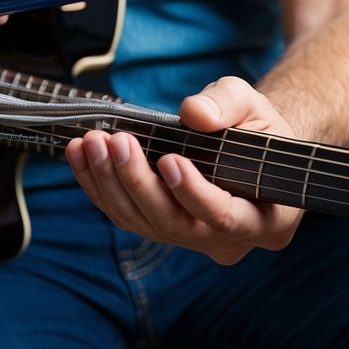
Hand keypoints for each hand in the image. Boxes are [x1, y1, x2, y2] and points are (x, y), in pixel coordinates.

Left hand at [64, 77, 304, 264]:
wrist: (250, 147)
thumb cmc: (258, 128)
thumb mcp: (254, 106)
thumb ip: (228, 106)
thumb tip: (194, 114)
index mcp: (267, 221)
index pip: (224, 217)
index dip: (194, 192)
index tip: (168, 159)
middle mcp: (227, 242)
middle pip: (174, 224)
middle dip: (138, 182)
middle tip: (114, 141)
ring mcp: (192, 241)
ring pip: (142, 224)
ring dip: (110, 183)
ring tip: (91, 142)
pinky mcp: (162, 230)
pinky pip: (126, 216)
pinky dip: (99, 186)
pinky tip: (81, 154)